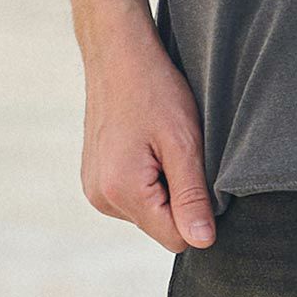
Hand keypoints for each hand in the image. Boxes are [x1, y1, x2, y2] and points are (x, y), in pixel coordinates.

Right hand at [80, 27, 215, 252]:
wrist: (116, 53)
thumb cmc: (154, 89)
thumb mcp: (184, 143)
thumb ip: (192, 197)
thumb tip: (202, 242)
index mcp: (122, 191)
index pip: (176, 239)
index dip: (195, 212)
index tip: (192, 171)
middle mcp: (101, 198)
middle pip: (161, 228)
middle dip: (177, 199)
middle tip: (174, 153)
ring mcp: (94, 191)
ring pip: (149, 215)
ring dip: (162, 189)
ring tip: (157, 147)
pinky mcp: (95, 182)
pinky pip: (134, 200)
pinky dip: (147, 182)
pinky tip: (144, 148)